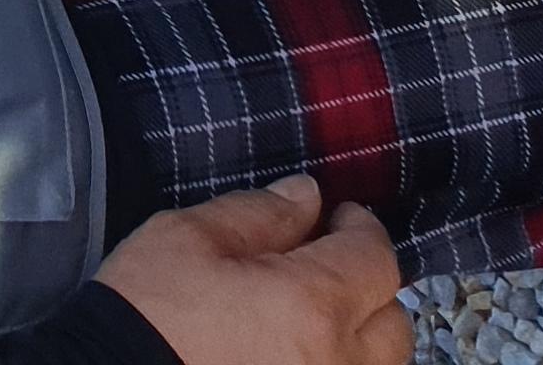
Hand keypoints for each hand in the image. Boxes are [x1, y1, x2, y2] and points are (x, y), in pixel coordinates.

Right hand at [94, 179, 407, 364]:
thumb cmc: (148, 309)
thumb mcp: (188, 237)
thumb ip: (257, 213)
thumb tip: (307, 195)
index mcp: (314, 305)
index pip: (375, 260)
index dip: (360, 228)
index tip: (337, 215)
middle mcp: (340, 361)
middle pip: (394, 322)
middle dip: (368, 286)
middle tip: (324, 266)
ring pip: (378, 363)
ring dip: (357, 334)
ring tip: (309, 315)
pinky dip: (335, 361)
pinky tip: (292, 348)